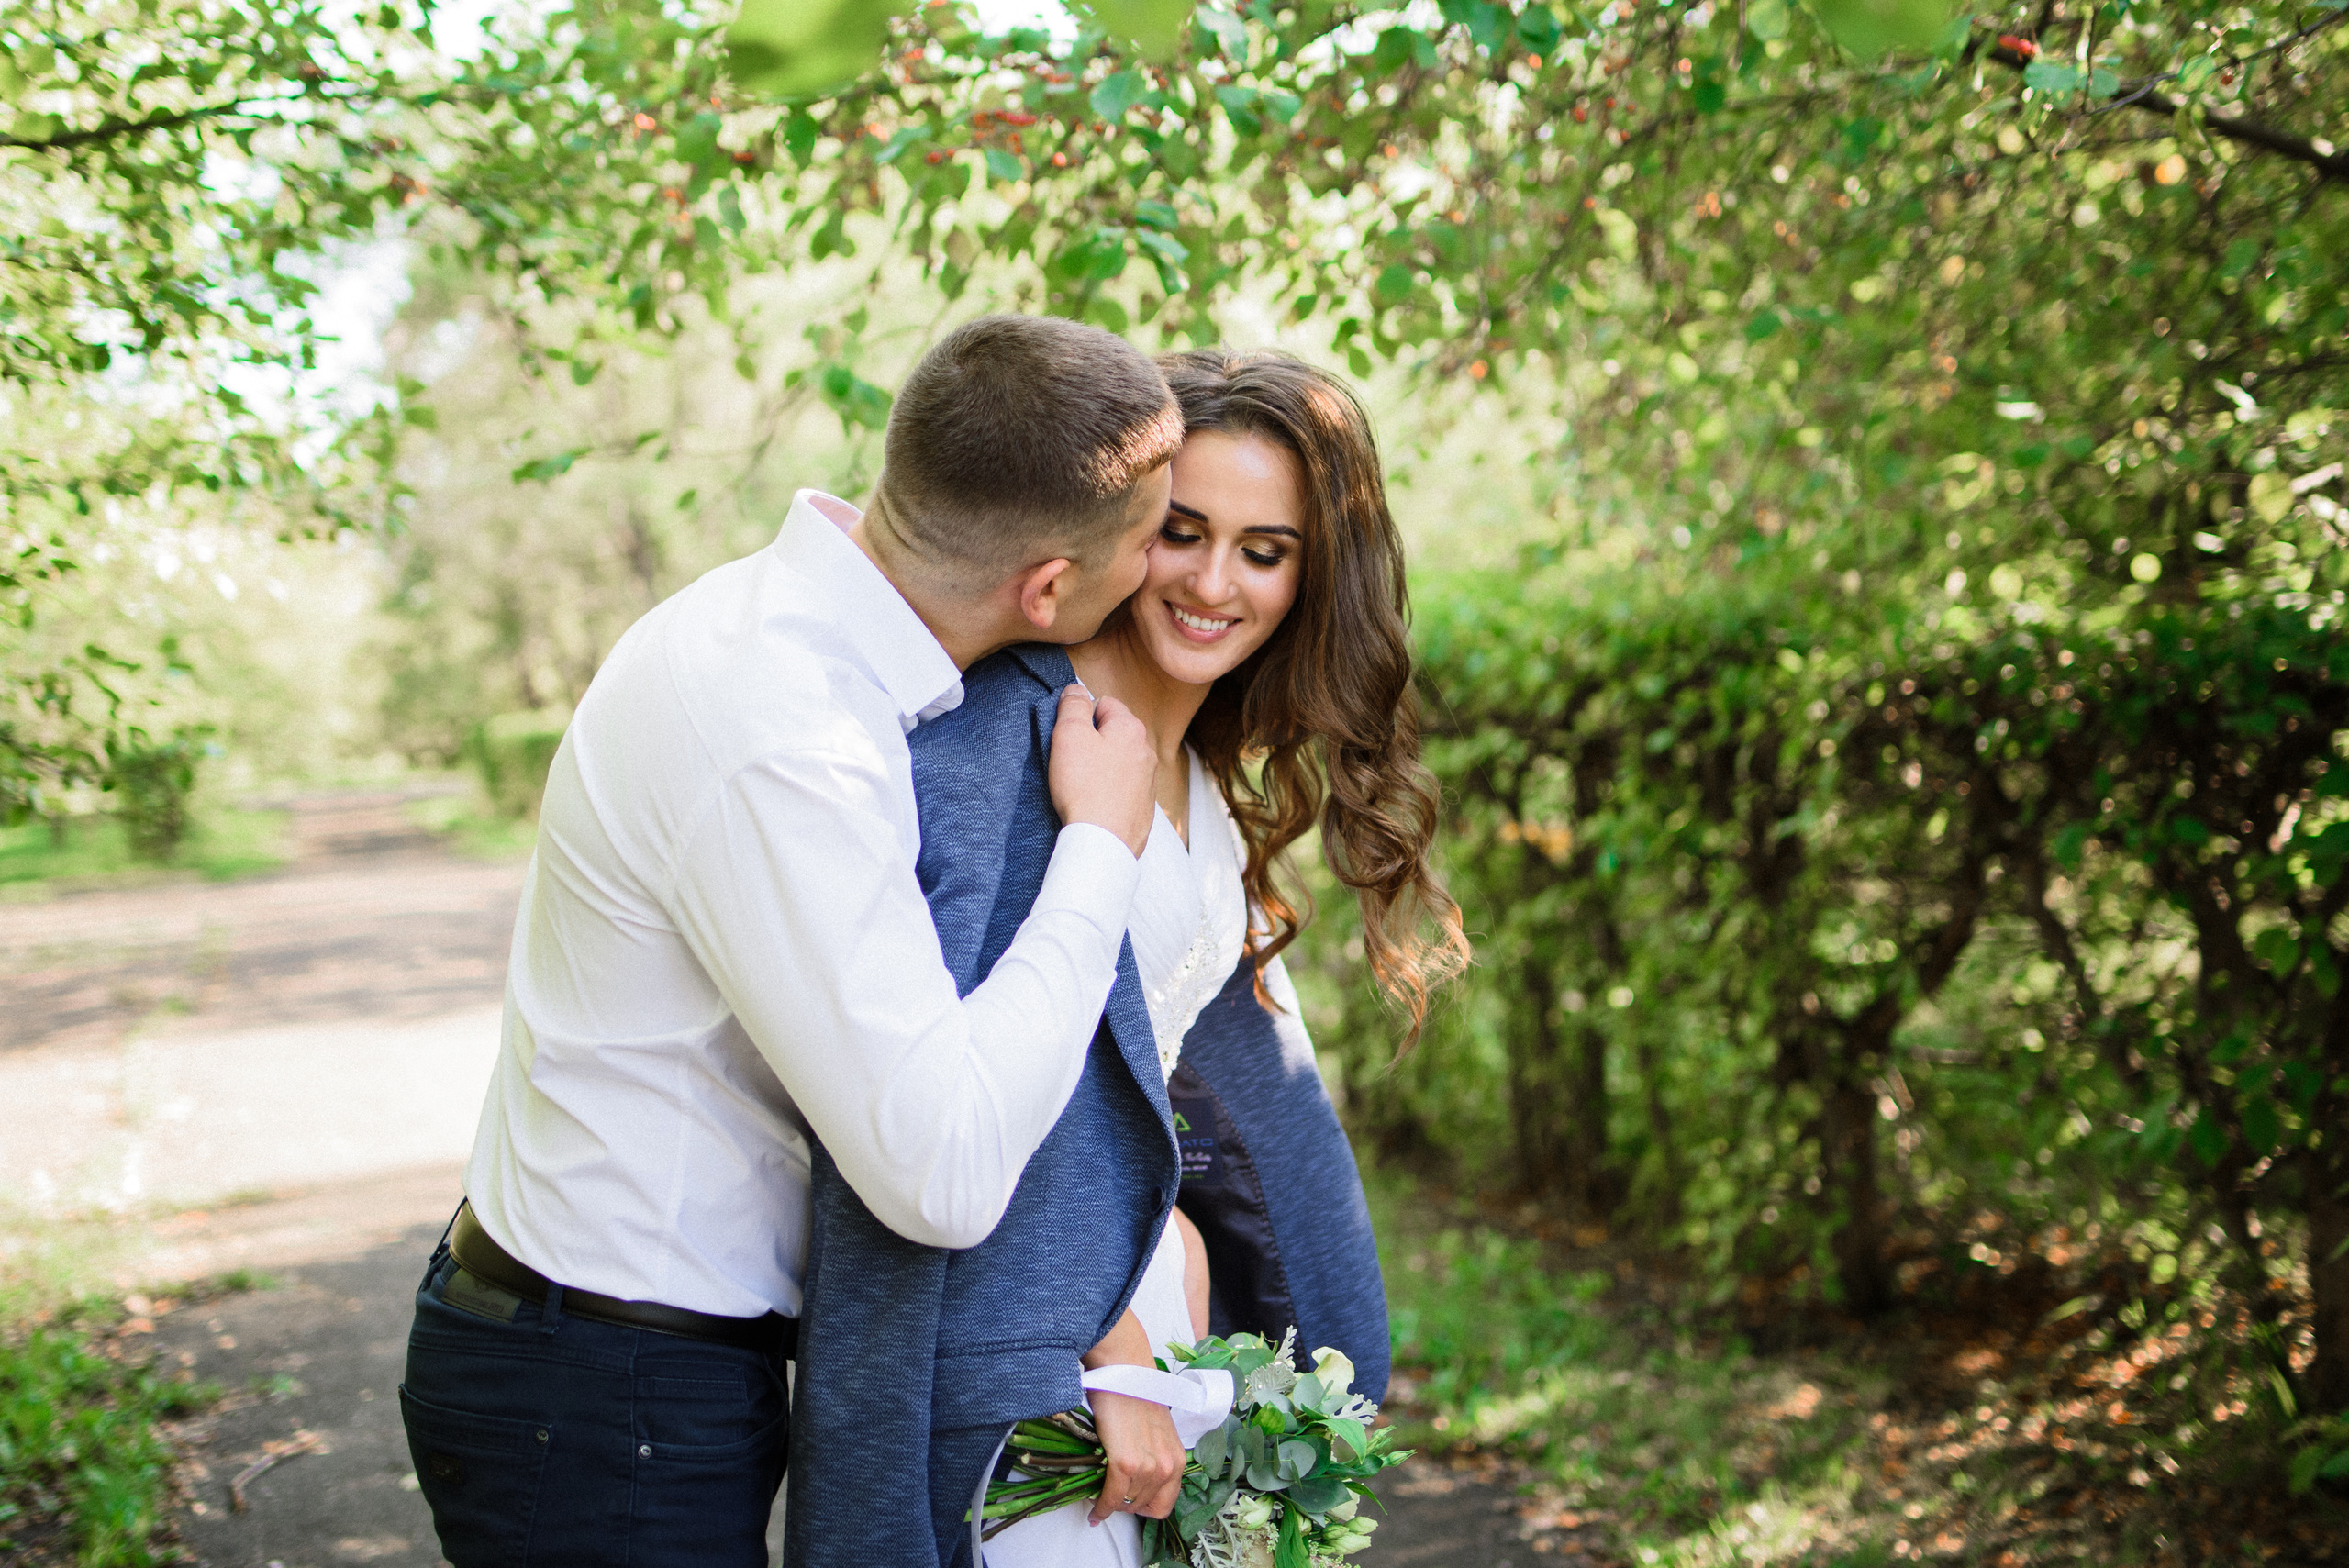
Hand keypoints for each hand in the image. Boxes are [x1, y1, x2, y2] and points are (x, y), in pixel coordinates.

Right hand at [1047, 685, 1155, 856]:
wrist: (1103, 841)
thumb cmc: (1084, 786)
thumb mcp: (1069, 735)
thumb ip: (1072, 705)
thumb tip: (1076, 691)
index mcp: (1131, 729)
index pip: (1104, 703)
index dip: (1081, 717)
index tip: (1067, 737)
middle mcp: (1147, 752)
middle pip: (1112, 734)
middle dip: (1091, 743)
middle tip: (1071, 762)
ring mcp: (1148, 782)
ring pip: (1118, 762)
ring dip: (1100, 768)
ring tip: (1081, 786)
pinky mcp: (1144, 808)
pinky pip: (1122, 789)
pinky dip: (1108, 792)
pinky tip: (1093, 804)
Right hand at [1087, 1390, 1184, 1523]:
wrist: (1124, 1373)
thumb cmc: (1135, 1395)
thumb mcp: (1157, 1433)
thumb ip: (1154, 1458)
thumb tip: (1135, 1480)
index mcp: (1177, 1459)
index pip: (1164, 1504)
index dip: (1144, 1508)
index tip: (1130, 1504)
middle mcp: (1167, 1466)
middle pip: (1142, 1506)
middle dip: (1124, 1505)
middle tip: (1109, 1497)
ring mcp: (1147, 1467)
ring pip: (1126, 1504)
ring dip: (1111, 1504)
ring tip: (1099, 1496)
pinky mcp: (1125, 1463)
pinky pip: (1112, 1497)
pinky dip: (1101, 1507)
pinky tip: (1094, 1510)